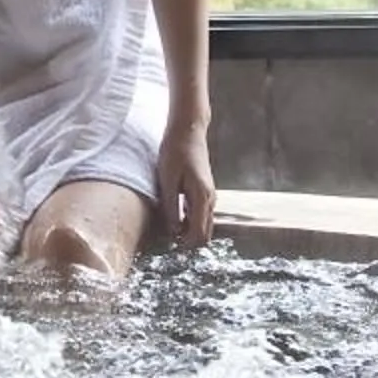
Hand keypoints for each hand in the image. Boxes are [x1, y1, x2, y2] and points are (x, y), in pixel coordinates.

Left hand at [157, 122, 216, 246]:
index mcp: (202, 198)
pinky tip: (174, 216)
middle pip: (205, 234)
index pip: (199, 234)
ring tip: (168, 227)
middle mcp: (210, 199)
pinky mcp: (205, 192)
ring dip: (188, 231)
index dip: (185, 245)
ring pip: (203, 225)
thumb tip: (172, 232)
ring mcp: (210, 196)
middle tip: (167, 239)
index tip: (169, 246)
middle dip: (188, 241)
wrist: (188, 130)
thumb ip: (171, 207)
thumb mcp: (167, 180)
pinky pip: (200, 215)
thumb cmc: (175, 152)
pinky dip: (189, 221)